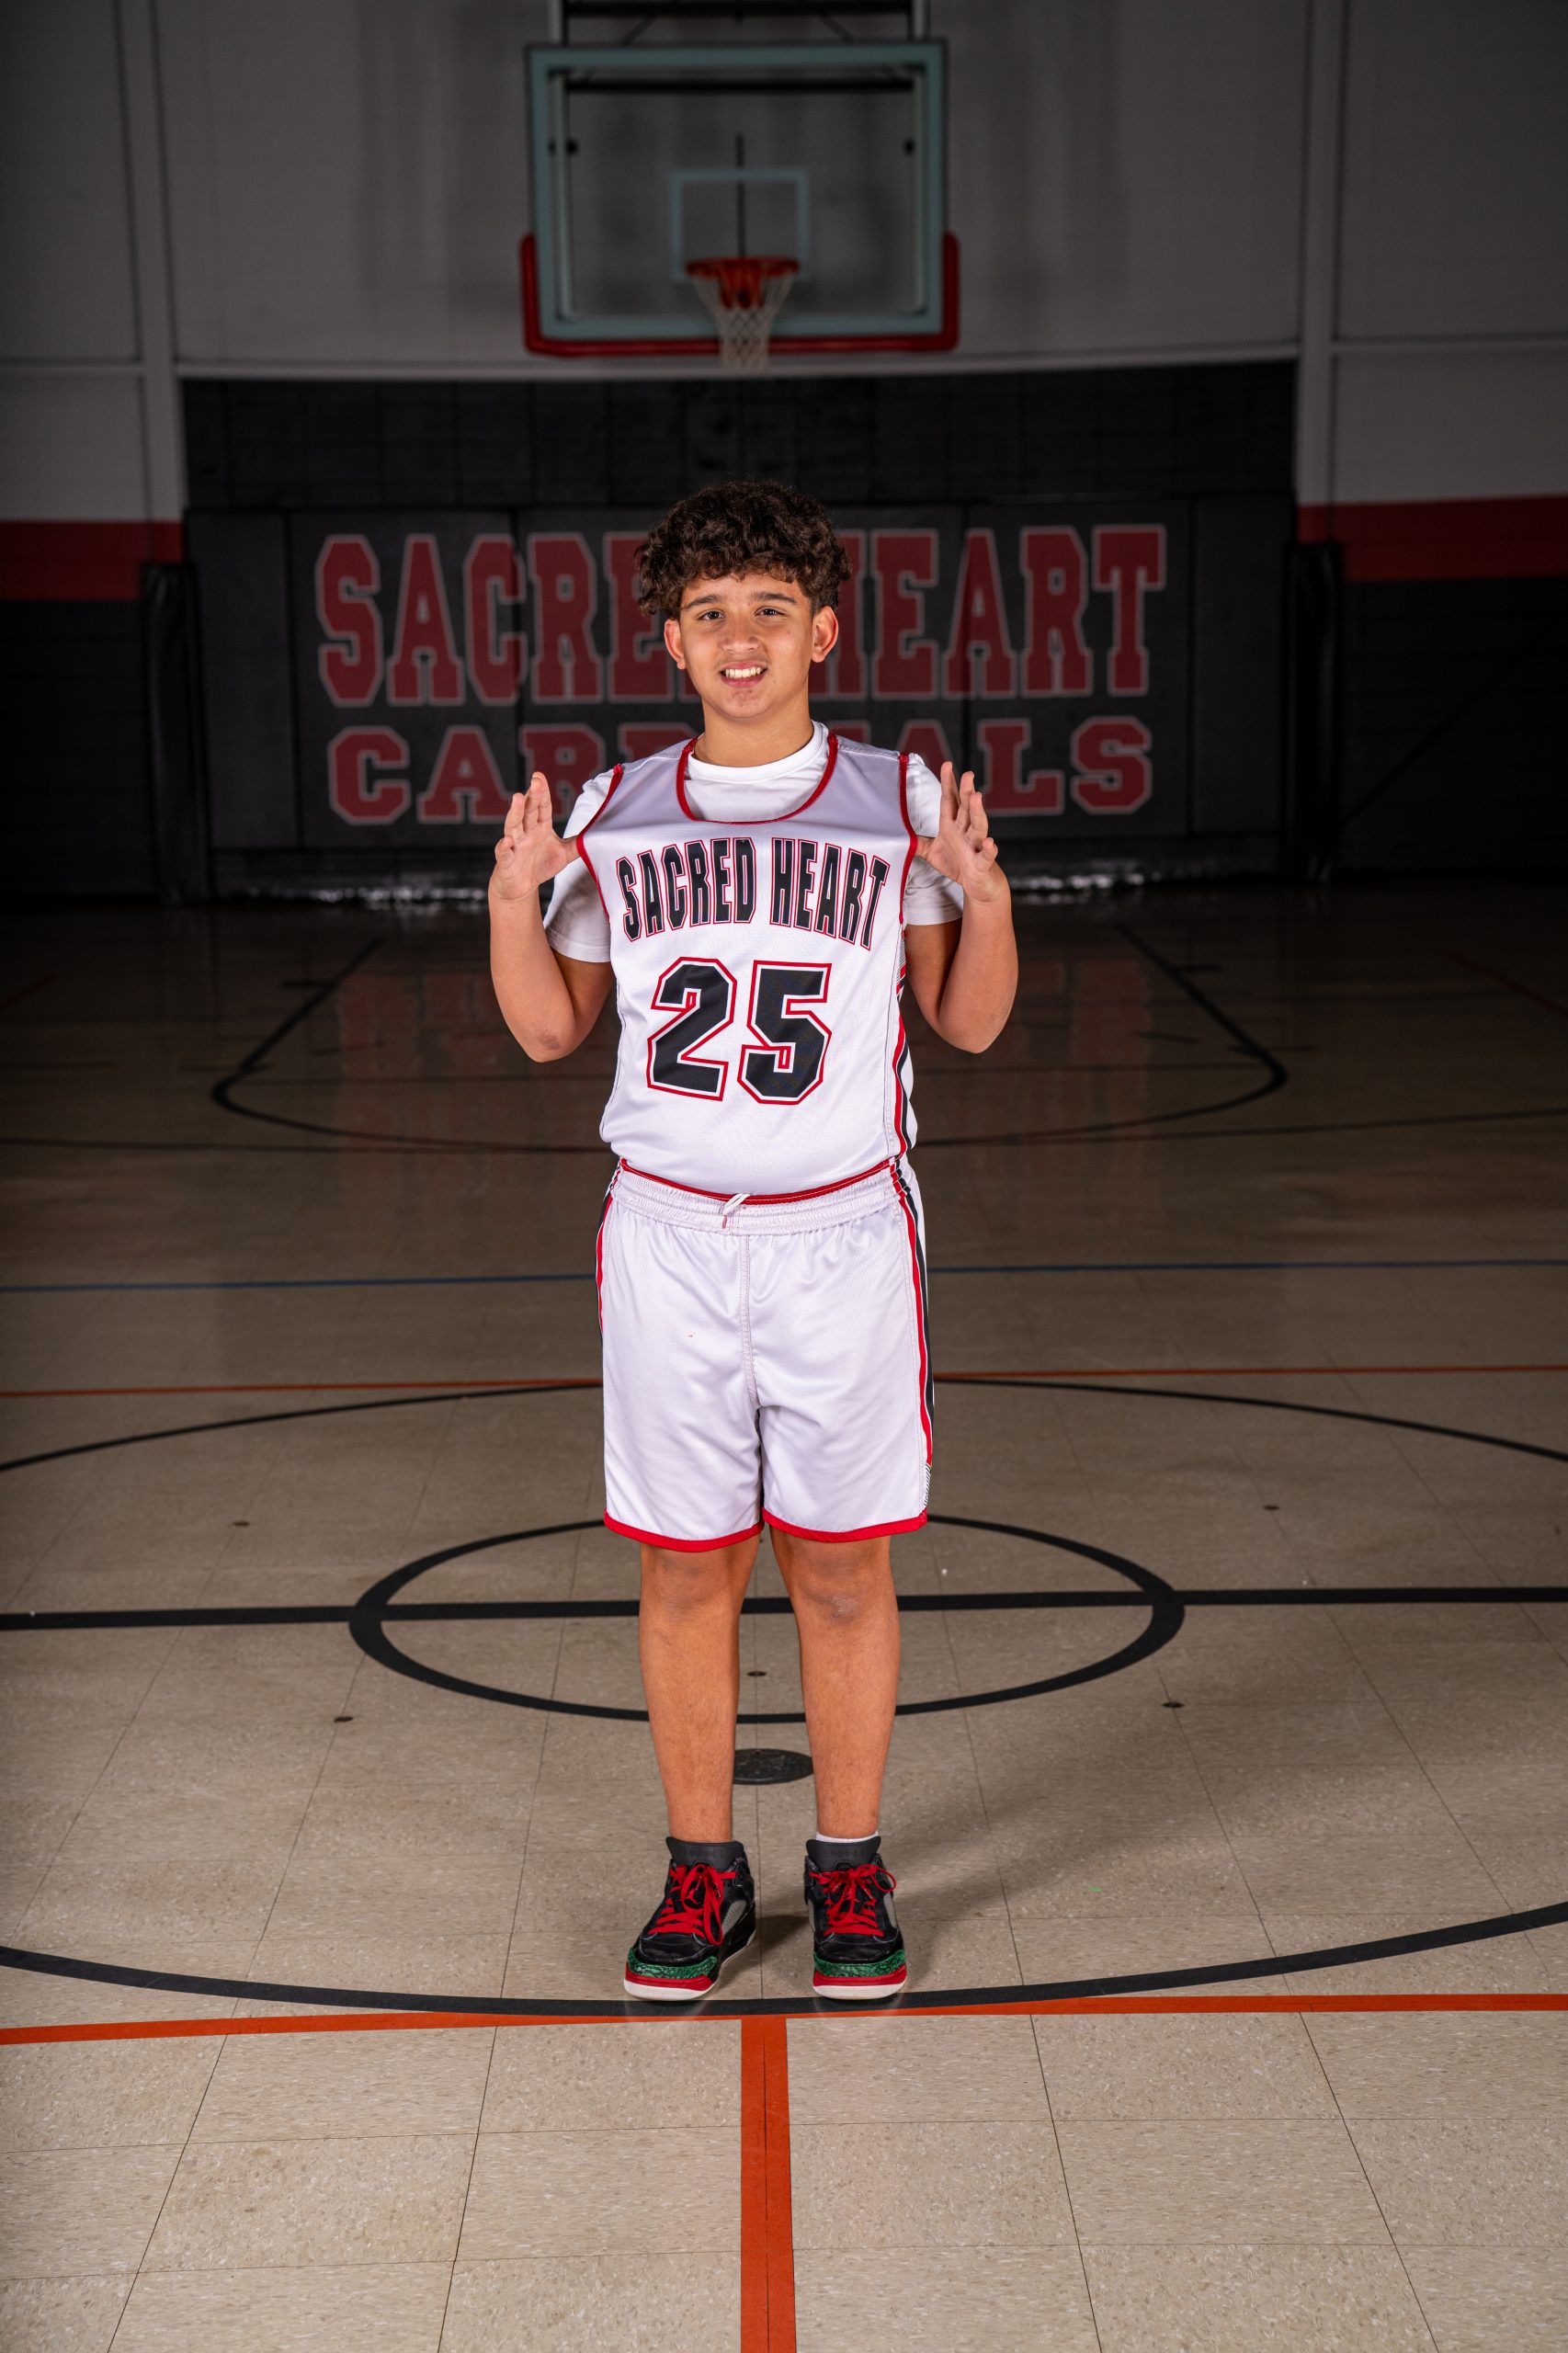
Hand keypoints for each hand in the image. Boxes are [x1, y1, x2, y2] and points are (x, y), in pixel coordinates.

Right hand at [491, 774, 579, 903]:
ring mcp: (515, 845)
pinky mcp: (507, 860)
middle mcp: (526, 832)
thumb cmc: (540, 865)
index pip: (542, 807)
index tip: (539, 776)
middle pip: (529, 811)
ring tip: (518, 798)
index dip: (542, 792)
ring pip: (514, 826)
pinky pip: (504, 852)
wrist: (520, 885)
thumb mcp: (564, 854)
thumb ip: (578, 843)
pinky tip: (507, 840)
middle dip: (532, 796)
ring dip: (515, 812)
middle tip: (536, 781)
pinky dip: (504, 846)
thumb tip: (597, 833)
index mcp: (540, 827)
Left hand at [916, 762, 1005, 902]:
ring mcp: (975, 846)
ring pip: (978, 826)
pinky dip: (989, 849)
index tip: (947, 764)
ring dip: (977, 812)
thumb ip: (918, 842)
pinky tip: (990, 842)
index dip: (948, 783)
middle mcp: (965, 832)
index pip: (950, 800)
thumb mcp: (932, 853)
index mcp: (952, 826)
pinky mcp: (983, 863)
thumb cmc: (958, 864)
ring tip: (977, 797)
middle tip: (967, 774)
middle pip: (966, 808)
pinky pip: (987, 855)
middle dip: (966, 791)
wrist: (978, 884)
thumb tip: (900, 835)